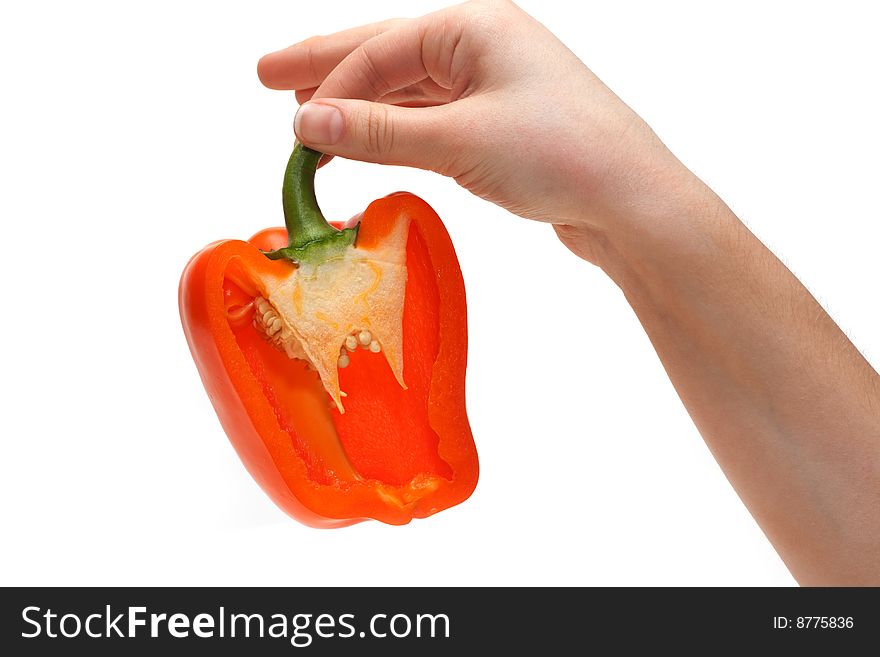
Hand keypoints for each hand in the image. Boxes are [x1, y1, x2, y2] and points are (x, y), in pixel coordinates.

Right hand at [257, 0, 695, 263]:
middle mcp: (480, 47)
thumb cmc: (561, 155)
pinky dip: (394, 134)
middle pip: (386, 57)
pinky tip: (365, 143)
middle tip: (268, 76)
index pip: (380, 52)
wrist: (630, 201)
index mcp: (473, 27)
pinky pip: (430, 122)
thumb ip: (380, 133)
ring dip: (359, 109)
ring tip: (309, 118)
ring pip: (406, 93)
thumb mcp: (459, 140)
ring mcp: (490, 86)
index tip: (292, 127)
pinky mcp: (498, 127)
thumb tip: (308, 124)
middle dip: (327, 69)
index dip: (330, 88)